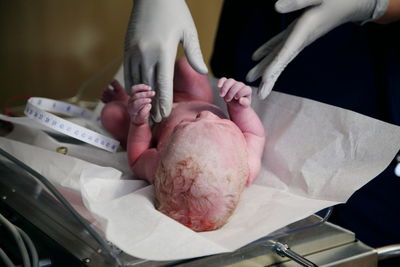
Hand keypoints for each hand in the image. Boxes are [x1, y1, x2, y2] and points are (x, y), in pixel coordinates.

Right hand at [124, 0, 207, 122]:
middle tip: (156, 121)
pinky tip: (137, 93)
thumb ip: (194, 53)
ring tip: (146, 112)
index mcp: (163, 51)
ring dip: (141, 98)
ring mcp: (133, 51)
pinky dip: (132, 84)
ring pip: (136, 80)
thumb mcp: (189, 31)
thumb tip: (203, 72)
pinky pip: (128, 71)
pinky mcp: (126, 47)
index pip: (163, 84)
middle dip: (153, 105)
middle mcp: (145, 53)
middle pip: (149, 87)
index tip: (165, 115)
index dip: (163, 102)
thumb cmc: (175, 10)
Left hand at [127, 84, 154, 124]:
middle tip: (153, 93)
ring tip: (150, 88)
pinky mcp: (133, 94)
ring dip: (142, 88)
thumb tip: (148, 105)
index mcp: (131, 109)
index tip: (150, 101)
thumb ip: (144, 113)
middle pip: (135, 96)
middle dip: (144, 94)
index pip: (135, 103)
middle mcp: (130, 103)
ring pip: (134, 90)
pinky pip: (135, 88)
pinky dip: (141, 86)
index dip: (143, 101)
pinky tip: (148, 88)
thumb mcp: (142, 119)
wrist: (137, 117)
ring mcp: (131, 97)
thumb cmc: (140, 118)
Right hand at [218, 77, 251, 107]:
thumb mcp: (244, 105)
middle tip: (227, 100)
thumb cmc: (241, 104)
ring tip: (222, 95)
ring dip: (225, 88)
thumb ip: (245, 103)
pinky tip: (219, 86)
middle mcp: (241, 85)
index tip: (236, 98)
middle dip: (231, 93)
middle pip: (236, 85)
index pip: (245, 89)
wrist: (235, 104)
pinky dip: (221, 82)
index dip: (240, 93)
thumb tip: (241, 100)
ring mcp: (234, 83)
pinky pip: (224, 79)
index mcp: (247, 90)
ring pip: (230, 81)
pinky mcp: (227, 82)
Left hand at [246, 0, 388, 98]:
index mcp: (304, 31)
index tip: (263, 80)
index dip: (274, 66)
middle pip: (282, 62)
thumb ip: (298, 1)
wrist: (354, 3)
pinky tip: (255, 57)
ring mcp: (298, 37)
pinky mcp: (297, 32)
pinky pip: (280, 45)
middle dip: (270, 79)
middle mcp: (300, 39)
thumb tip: (276, 7)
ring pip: (279, 56)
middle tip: (259, 96)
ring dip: (265, 68)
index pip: (286, 52)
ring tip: (250, 79)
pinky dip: (267, 51)